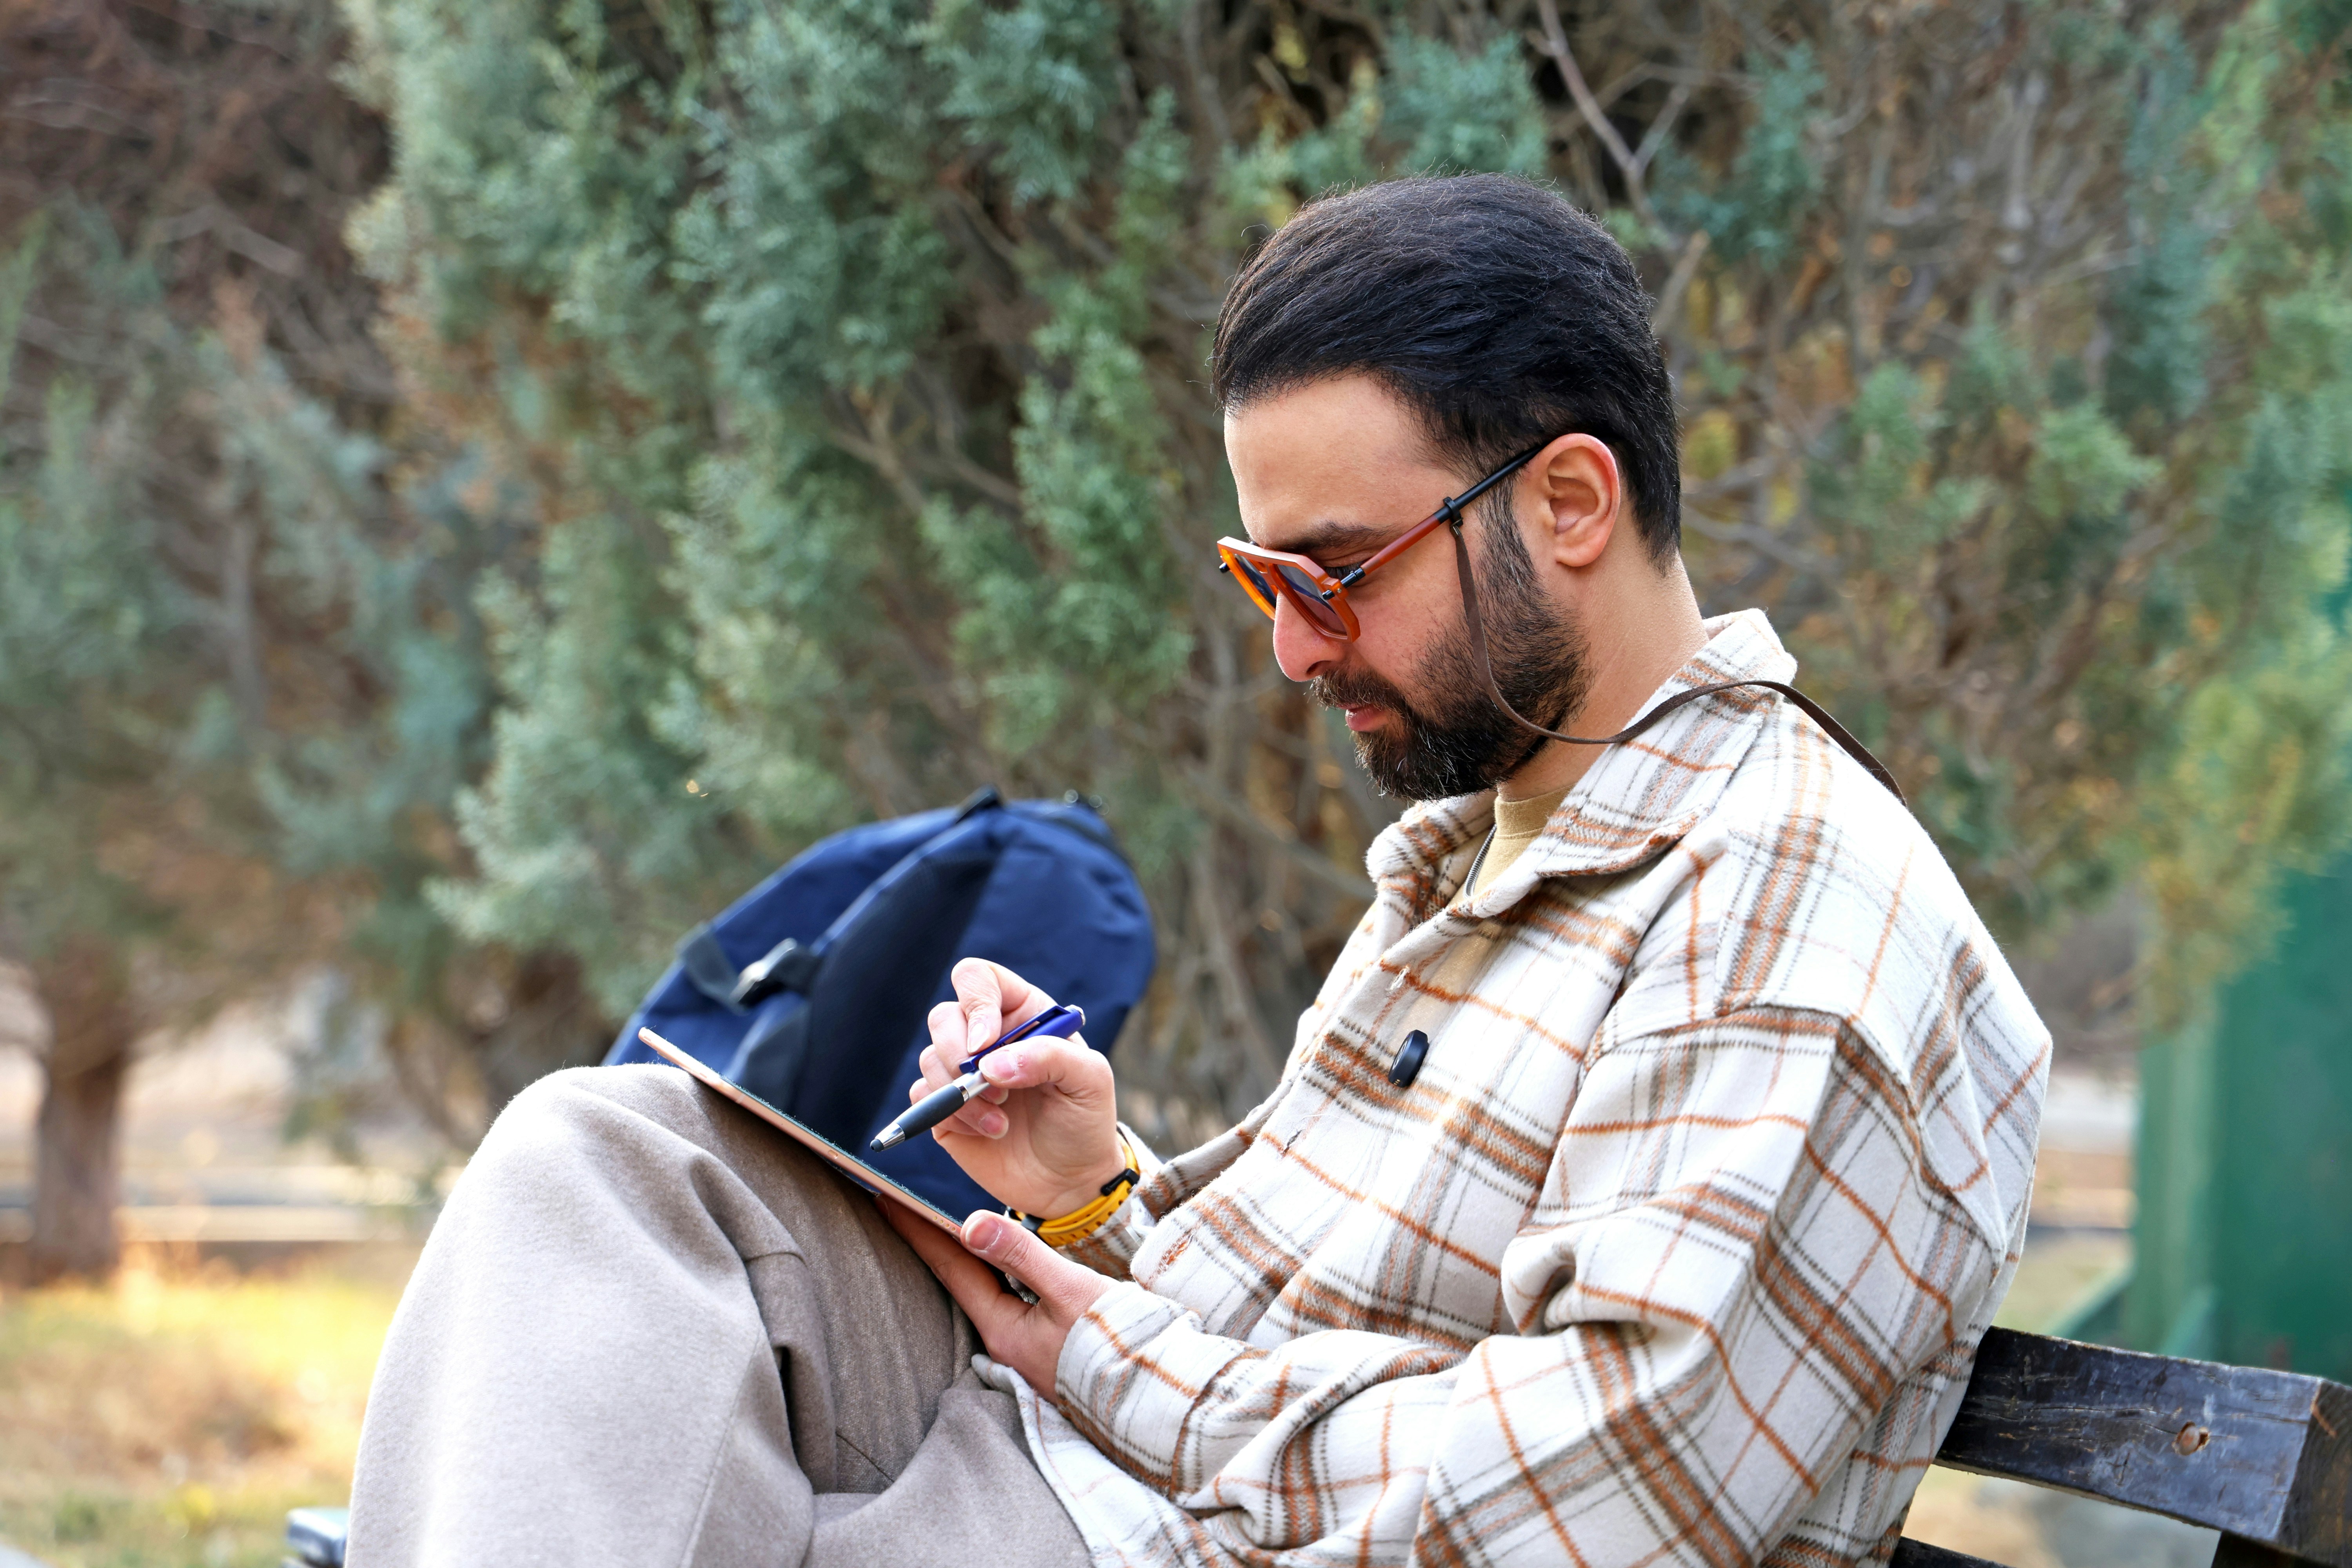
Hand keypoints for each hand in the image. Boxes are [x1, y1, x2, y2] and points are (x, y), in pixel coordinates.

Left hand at [880, 1197, 1111, 1396]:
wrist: (1159, 1397)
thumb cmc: (1118, 1345)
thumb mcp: (1071, 1292)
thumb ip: (1023, 1256)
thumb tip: (971, 1224)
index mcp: (1004, 1328)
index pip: (951, 1269)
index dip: (919, 1231)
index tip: (887, 1199)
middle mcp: (1007, 1341)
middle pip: (961, 1281)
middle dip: (935, 1242)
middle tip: (907, 1203)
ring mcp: (1027, 1347)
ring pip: (985, 1291)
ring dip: (966, 1256)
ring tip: (943, 1223)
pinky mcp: (1049, 1346)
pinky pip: (1009, 1300)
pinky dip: (996, 1272)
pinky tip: (999, 1259)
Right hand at [912, 959, 1126, 1217]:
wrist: (1071, 1180)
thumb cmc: (1084, 1121)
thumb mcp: (1089, 1080)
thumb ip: (1049, 1057)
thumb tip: (989, 1065)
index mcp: (1023, 1014)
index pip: (979, 979)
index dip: (975, 1002)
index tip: (986, 1043)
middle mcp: (988, 1038)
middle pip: (944, 1017)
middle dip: (960, 1054)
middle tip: (995, 1088)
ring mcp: (962, 1073)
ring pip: (930, 1059)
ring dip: (961, 1094)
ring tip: (1002, 1120)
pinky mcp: (944, 1109)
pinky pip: (922, 1097)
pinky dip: (950, 1115)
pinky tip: (988, 1131)